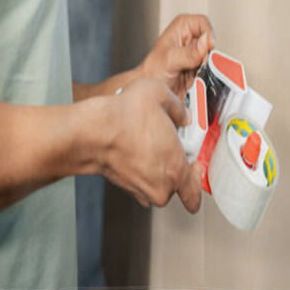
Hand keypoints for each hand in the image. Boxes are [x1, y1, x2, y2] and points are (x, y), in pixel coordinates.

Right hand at [101, 78, 201, 212]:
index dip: (196, 177)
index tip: (194, 163)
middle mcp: (160, 186)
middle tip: (169, 144)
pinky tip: (135, 147)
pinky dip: (140, 168)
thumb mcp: (162, 95)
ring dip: (156, 168)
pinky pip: (139, 181)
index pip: (194, 194)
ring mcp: (140, 189)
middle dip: (174, 166)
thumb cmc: (125, 117)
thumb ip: (178, 108)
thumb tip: (182, 115)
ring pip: (156, 183)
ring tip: (150, 143)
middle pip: (176, 184)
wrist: (92, 132)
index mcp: (176, 170)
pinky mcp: (123, 185)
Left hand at [140, 14, 214, 95]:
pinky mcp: (199, 66)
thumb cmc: (151, 72)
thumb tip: (205, 43)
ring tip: (194, 72)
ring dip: (207, 66)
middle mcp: (190, 38)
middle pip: (210, 41)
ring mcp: (195, 53)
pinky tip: (196, 78)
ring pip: (212, 55)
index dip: (207, 35)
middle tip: (199, 63)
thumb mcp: (170, 60)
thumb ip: (189, 53)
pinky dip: (207, 74)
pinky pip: (211, 68)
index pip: (203, 22)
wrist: (151, 90)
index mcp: (181, 27)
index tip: (207, 47)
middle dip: (207, 54)